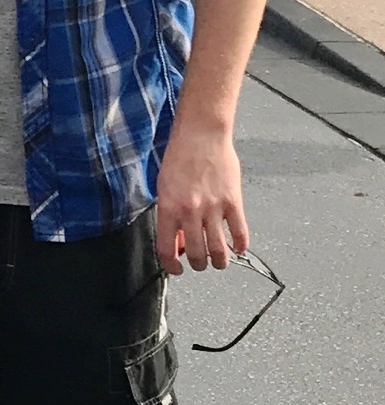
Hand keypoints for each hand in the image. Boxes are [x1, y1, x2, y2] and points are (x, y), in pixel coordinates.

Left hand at [154, 121, 248, 273]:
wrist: (201, 134)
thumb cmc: (179, 157)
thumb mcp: (164, 187)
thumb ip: (169, 215)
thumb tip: (178, 240)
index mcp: (169, 208)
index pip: (167, 249)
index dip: (172, 266)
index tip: (177, 269)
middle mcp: (190, 211)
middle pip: (196, 255)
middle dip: (198, 265)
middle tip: (200, 263)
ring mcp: (213, 208)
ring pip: (219, 251)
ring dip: (219, 261)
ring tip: (219, 260)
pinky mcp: (233, 202)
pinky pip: (239, 233)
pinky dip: (240, 246)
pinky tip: (238, 247)